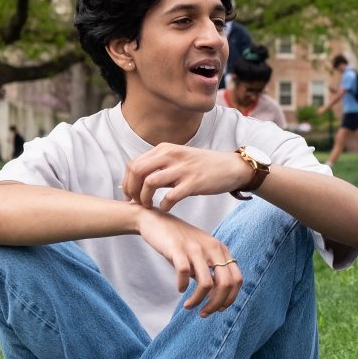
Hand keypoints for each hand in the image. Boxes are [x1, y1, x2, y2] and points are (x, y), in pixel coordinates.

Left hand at [121, 143, 251, 211]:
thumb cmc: (202, 166)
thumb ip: (159, 166)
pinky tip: (165, 209)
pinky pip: (170, 196)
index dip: (126, 182)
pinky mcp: (194, 182)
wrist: (231, 167)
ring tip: (148, 206)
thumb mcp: (178, 159)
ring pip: (150, 182)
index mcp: (165, 149)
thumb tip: (136, 179)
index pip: (134, 164)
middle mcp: (171, 155)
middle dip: (131, 190)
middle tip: (135, 202)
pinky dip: (163, 206)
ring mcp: (182, 168)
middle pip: (137, 171)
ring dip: (144, 198)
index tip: (129, 196)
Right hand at [135, 206, 241, 314]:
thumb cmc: (179, 243)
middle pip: (225, 284)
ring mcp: (195, 247)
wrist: (155, 221)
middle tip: (203, 314)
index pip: (237, 279)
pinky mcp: (177, 248)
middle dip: (215, 304)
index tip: (219, 310)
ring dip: (197, 300)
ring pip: (206, 283)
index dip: (230, 298)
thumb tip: (216, 299)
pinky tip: (180, 289)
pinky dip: (183, 286)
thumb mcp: (200, 255)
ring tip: (189, 306)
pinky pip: (185, 273)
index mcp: (221, 250)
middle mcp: (212, 248)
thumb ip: (210, 273)